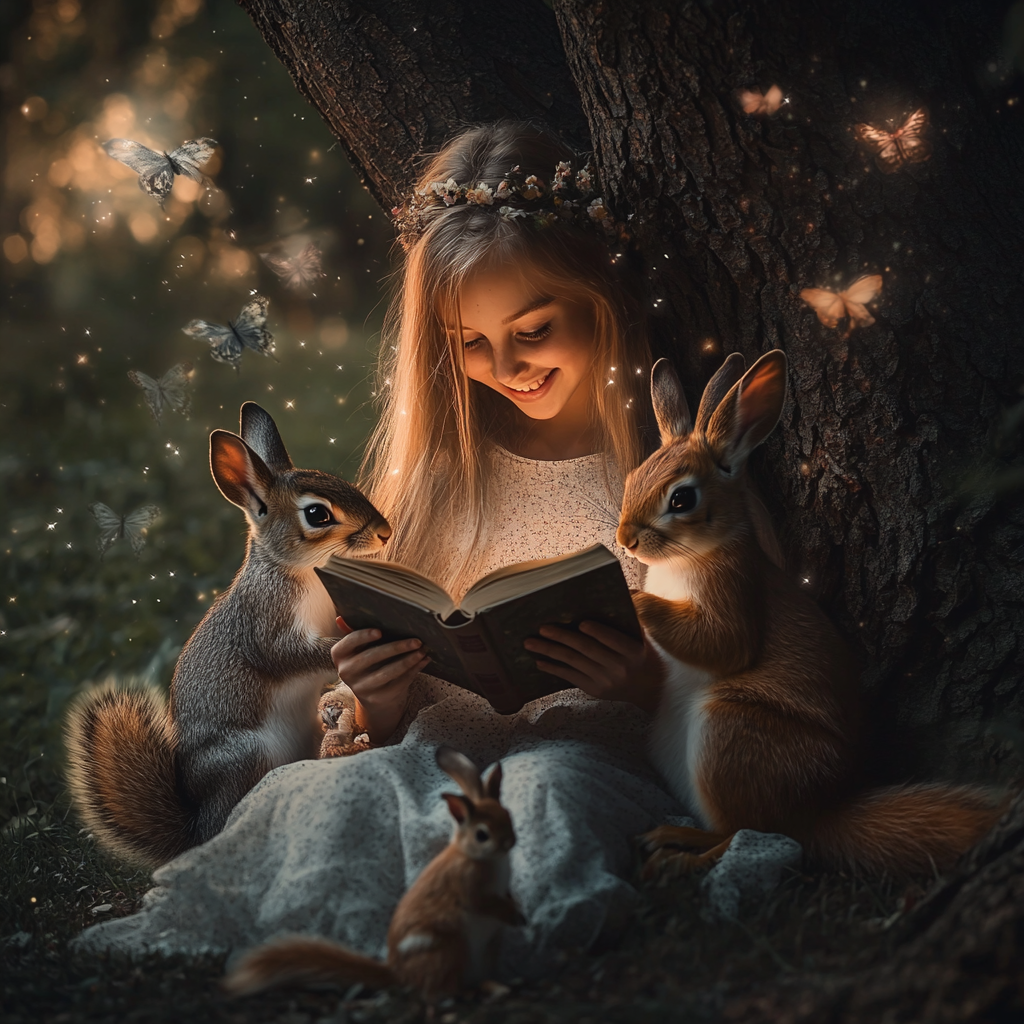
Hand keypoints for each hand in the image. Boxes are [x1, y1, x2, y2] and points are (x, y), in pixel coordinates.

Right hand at [331, 616, 429, 743]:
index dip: (363, 636)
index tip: (380, 631)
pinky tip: (423, 661)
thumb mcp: (360, 648)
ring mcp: (361, 688)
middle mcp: (346, 672)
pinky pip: (397, 683)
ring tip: (422, 651)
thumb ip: (354, 632)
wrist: (372, 695)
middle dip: (396, 647)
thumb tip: (341, 618)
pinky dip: (413, 671)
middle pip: (372, 657)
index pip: (349, 642)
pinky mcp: (377, 698)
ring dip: (408, 660)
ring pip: (387, 672)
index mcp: (339, 654)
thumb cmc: (368, 662)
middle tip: (416, 641)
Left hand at [523, 621, 663, 711]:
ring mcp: (606, 681)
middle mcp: (619, 668)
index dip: (598, 632)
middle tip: (542, 628)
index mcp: (633, 651)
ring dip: (550, 652)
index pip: (614, 640)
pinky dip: (554, 668)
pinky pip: (570, 677)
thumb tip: (618, 589)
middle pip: (587, 650)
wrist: (648, 686)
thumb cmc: (640, 652)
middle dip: (563, 638)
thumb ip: (629, 617)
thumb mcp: (640, 636)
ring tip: (530, 643)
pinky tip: (540, 661)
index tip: (582, 623)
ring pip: (574, 663)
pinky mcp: (595, 690)